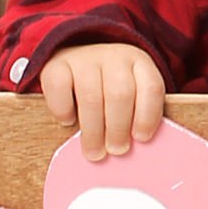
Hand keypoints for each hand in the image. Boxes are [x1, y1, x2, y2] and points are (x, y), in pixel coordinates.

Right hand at [39, 43, 166, 158]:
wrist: (76, 62)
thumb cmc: (110, 89)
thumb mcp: (132, 94)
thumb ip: (137, 114)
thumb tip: (138, 147)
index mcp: (139, 62)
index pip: (150, 87)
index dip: (147, 116)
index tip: (141, 139)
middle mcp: (114, 56)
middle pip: (120, 94)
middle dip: (118, 128)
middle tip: (116, 150)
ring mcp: (84, 58)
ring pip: (91, 96)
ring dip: (93, 130)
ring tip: (94, 152)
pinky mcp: (57, 64)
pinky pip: (60, 87)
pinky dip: (63, 109)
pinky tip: (68, 122)